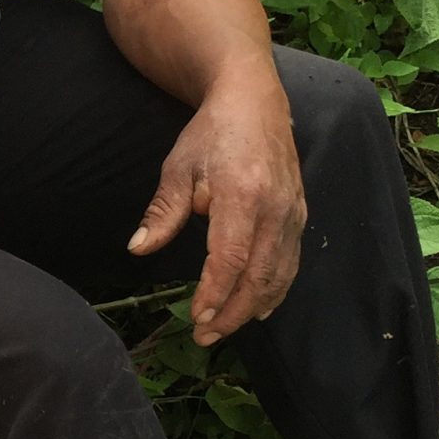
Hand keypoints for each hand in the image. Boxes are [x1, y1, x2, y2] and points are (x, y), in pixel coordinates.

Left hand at [128, 75, 305, 346]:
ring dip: (252, 307)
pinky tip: (259, 308)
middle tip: (205, 336)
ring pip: (279, 275)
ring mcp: (292, 212)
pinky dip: (276, 290)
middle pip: (258, 276)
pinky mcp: (300, 214)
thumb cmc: (211, 134)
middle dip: (231, 312)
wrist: (254, 101)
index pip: (230, 259)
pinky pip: (291, 262)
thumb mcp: (178, 169)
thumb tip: (138, 249)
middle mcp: (274, 208)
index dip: (214, 294)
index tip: (196, 318)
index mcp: (241, 195)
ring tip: (224, 328)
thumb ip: (162, 213)